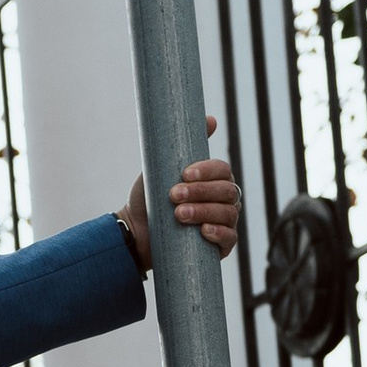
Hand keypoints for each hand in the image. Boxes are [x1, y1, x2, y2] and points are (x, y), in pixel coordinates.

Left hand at [120, 124, 240, 272]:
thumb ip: (181, 146)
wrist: (136, 233)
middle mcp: (224, 200)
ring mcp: (225, 223)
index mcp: (214, 180)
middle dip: (200, 192)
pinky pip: (230, 239)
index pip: (222, 170)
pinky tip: (203, 231)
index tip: (184, 174)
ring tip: (178, 215)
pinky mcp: (220, 247)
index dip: (206, 171)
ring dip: (204, 212)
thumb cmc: (150, 200)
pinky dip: (218, 234)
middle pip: (227, 191)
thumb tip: (212, 119)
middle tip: (174, 196)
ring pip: (228, 214)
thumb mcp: (160, 170)